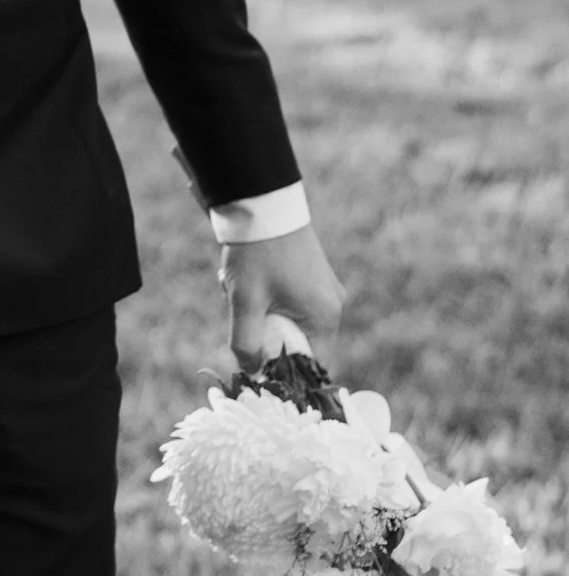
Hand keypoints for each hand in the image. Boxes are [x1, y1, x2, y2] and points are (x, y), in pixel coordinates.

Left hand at [222, 223, 345, 370]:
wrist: (263, 204)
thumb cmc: (257, 254)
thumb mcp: (246, 302)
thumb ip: (246, 343)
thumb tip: (251, 371)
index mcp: (325, 317)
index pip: (311, 365)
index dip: (282, 370)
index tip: (254, 360)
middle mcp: (332, 306)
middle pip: (296, 341)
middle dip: (263, 332)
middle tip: (242, 310)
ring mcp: (324, 289)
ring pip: (288, 319)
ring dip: (260, 311)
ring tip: (242, 286)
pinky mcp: (313, 276)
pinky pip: (289, 301)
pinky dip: (266, 296)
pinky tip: (249, 276)